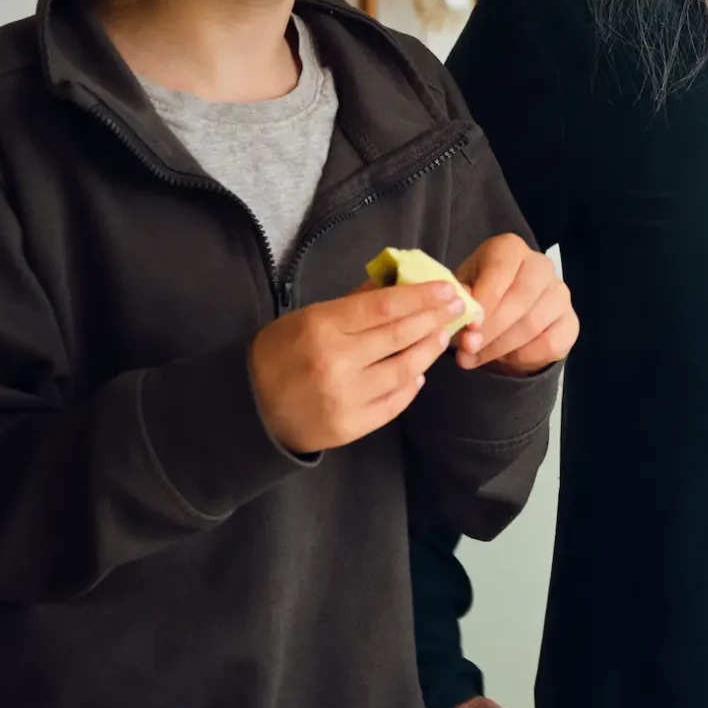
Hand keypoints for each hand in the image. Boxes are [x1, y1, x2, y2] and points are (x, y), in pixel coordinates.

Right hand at [249, 282, 465, 452]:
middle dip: (434, 319)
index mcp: (322, 326)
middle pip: (400, 336)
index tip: (446, 289)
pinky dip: (410, 386)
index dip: (421, 297)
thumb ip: (353, 303)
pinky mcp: (350, 426)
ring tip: (440, 336)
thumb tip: (396, 281)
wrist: (250, 408)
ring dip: (428, 352)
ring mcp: (345, 397)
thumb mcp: (308, 318)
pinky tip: (418, 373)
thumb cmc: (279, 353)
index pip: (384, 307)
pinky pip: (393, 403)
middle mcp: (336, 362)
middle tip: (457, 307)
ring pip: (404, 371)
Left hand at [451, 234, 577, 374]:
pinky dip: (523, 356)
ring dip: (500, 346)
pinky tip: (503, 359)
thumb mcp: (462, 291)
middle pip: (520, 297)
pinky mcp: (570, 322)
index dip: (484, 300)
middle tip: (469, 348)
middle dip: (491, 328)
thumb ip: (459, 296)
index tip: (469, 326)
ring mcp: (560, 293)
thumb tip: (462, 308)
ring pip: (533, 323)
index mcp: (510, 249)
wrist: (505, 317)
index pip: (500, 271)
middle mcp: (540, 265)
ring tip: (474, 358)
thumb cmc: (479, 296)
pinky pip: (550, 343)